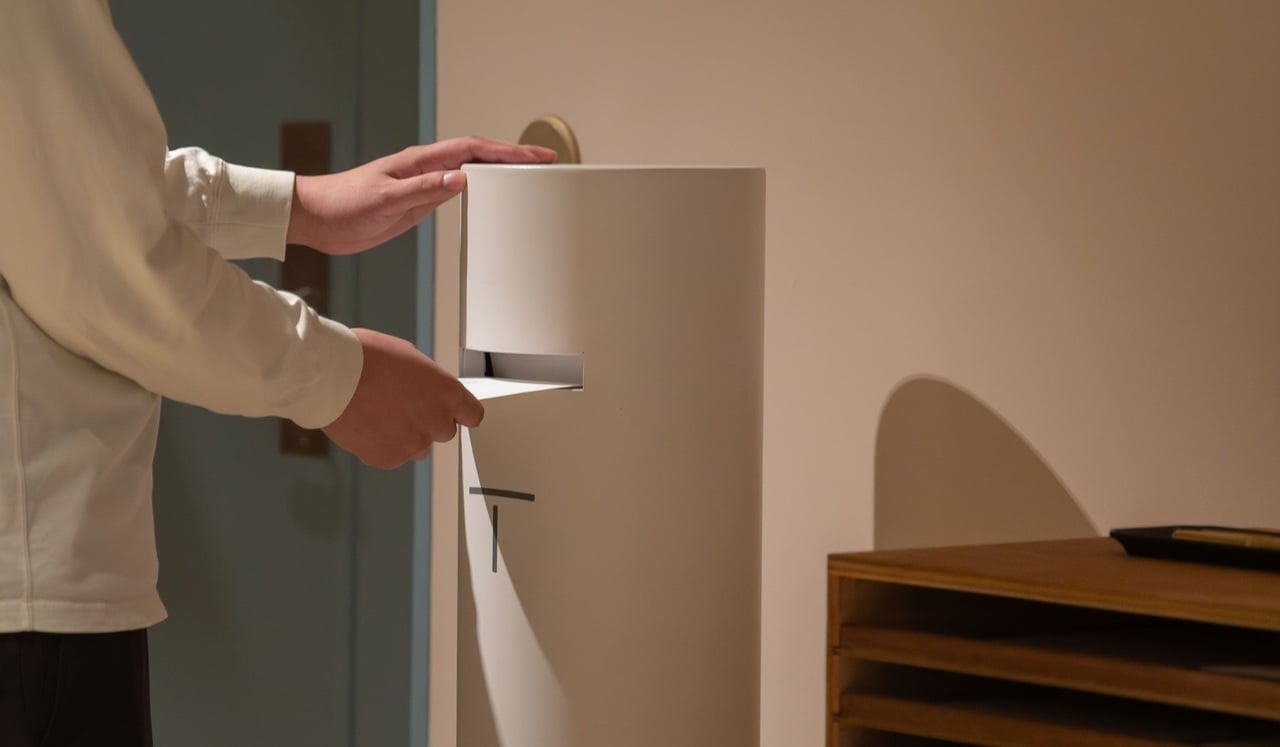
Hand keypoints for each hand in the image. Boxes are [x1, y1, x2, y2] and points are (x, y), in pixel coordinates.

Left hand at [287, 136, 556, 255]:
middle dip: (513, 158)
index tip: (535, 155)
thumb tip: (460, 179)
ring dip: (500, 174)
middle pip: (478, 157)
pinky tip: (490, 200)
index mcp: (419, 163)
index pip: (472, 150)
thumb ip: (423, 190)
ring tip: (528, 178)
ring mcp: (422, 186)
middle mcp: (425, 170)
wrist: (315, 219)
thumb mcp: (385, 198)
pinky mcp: (416, 204)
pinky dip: (479, 194)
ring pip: (470, 174)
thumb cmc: (341, 204)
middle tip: (544, 163)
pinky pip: (455, 194)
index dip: (507, 151)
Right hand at [323, 328, 482, 468]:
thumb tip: (425, 390)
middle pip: (444, 431)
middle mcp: (436, 422)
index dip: (461, 413)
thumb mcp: (410, 357)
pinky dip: (381, 444)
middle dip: (428, 421)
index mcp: (447, 394)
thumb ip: (427, 381)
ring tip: (379, 413)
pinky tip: (366, 424)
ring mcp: (413, 444)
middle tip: (403, 406)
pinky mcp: (388, 458)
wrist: (331, 377)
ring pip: (416, 446)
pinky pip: (391, 455)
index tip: (456, 414)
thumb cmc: (367, 358)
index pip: (472, 414)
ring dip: (405, 434)